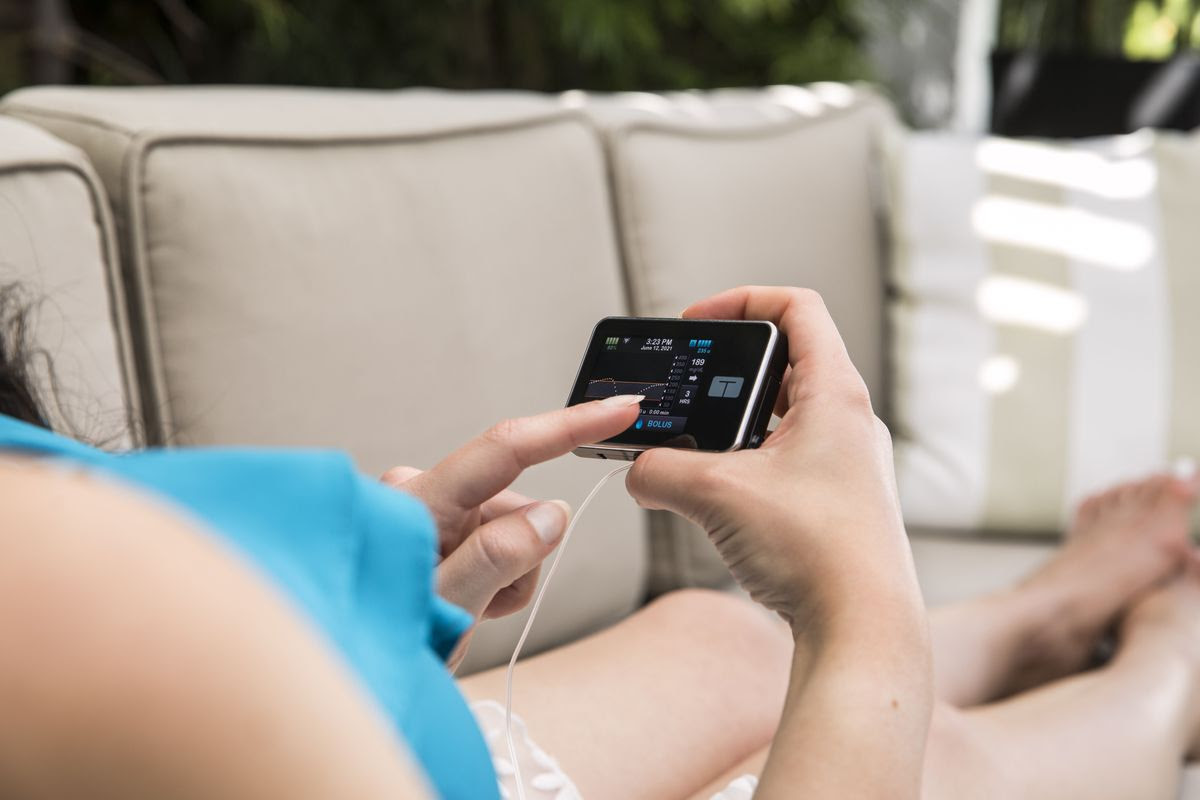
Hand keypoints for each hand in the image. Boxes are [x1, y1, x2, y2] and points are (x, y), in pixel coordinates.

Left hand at [382, 396, 641, 661]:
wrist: (352, 668)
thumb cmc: (383, 639)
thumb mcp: (449, 608)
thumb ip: (499, 557)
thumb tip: (552, 513)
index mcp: (420, 500)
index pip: (507, 449)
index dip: (571, 426)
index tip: (621, 406)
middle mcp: (420, 488)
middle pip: (517, 505)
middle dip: (523, 557)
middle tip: (486, 607)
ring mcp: (425, 504)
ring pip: (511, 526)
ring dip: (506, 572)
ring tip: (467, 609)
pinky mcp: (432, 520)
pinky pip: (493, 536)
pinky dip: (492, 573)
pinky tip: (464, 598)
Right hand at [626, 286, 917, 633]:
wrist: (861, 628)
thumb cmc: (817, 550)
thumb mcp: (715, 494)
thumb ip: (659, 471)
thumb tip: (638, 472)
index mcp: (834, 394)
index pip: (796, 308)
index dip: (741, 300)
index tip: (697, 324)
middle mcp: (848, 421)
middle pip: (784, 362)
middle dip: (726, 374)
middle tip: (687, 391)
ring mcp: (846, 462)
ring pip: (780, 417)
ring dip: (732, 426)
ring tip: (692, 451)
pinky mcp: (836, 501)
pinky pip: (785, 460)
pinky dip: (746, 464)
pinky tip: (716, 496)